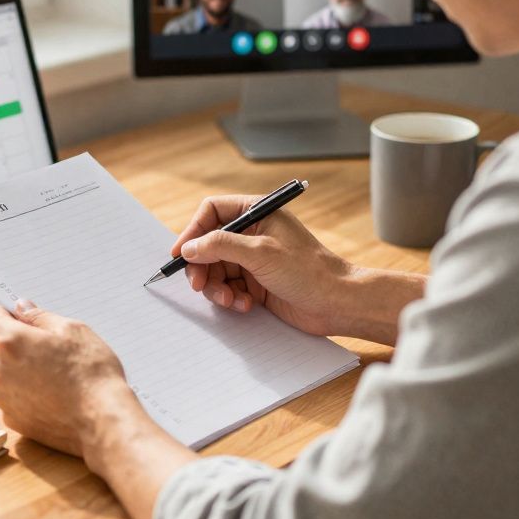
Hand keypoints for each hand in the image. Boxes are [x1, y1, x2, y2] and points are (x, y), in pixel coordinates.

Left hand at [0, 301, 140, 456]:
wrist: (102, 420)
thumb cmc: (91, 374)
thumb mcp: (72, 330)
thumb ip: (39, 317)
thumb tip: (22, 309)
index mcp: (10, 342)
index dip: (6, 314)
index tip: (21, 319)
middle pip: (0, 348)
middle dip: (21, 346)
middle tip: (52, 352)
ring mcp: (4, 398)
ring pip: (8, 374)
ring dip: (24, 372)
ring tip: (57, 378)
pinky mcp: (13, 420)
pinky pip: (15, 398)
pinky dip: (29, 395)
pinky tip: (54, 397)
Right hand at [170, 194, 362, 336]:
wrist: (337, 303)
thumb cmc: (308, 271)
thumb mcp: (260, 253)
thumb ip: (220, 246)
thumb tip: (189, 248)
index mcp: (257, 213)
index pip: (212, 212)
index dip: (192, 231)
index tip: (180, 254)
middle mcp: (253, 233)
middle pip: (208, 245)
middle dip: (202, 267)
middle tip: (199, 285)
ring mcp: (254, 259)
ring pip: (216, 270)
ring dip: (217, 287)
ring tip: (230, 300)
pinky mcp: (256, 283)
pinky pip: (228, 288)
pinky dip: (230, 298)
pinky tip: (246, 306)